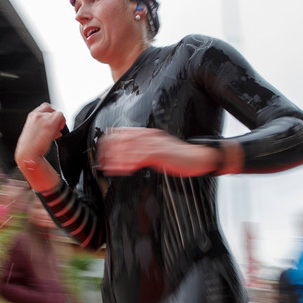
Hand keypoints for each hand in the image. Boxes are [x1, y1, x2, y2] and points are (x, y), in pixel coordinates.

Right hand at [14, 103, 66, 193]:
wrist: (27, 156)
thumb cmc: (28, 150)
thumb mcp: (32, 136)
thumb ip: (41, 129)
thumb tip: (52, 131)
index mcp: (30, 118)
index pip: (43, 109)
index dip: (48, 116)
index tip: (50, 126)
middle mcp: (35, 116)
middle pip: (50, 108)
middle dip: (54, 117)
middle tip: (54, 129)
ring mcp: (42, 118)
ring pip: (56, 113)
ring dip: (58, 123)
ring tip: (55, 134)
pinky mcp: (49, 123)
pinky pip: (60, 116)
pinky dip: (62, 123)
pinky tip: (58, 133)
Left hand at [97, 127, 217, 176]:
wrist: (200, 157)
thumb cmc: (181, 157)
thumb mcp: (159, 150)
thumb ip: (144, 151)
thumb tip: (128, 158)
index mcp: (149, 133)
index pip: (123, 132)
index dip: (110, 142)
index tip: (102, 153)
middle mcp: (150, 135)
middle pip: (122, 138)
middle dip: (109, 151)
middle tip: (102, 162)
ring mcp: (155, 143)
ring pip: (129, 148)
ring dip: (116, 159)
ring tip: (108, 168)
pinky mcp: (160, 153)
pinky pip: (140, 157)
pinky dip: (129, 164)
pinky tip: (123, 170)